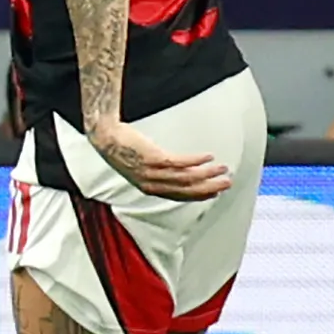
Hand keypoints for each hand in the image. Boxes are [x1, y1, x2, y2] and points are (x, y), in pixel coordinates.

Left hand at [91, 120, 231, 201]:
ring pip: (186, 177)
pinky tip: (208, 156)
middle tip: (227, 182)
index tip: (215, 192)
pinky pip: (180, 162)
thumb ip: (158, 172)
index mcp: (150, 188)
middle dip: (209, 187)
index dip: (200, 195)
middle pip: (186, 189)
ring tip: (222, 168)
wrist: (106, 138)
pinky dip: (196, 161)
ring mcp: (153, 172)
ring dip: (207, 173)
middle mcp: (152, 183)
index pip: (180, 196)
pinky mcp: (154, 158)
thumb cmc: (122, 149)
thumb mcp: (140, 166)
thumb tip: (178, 171)